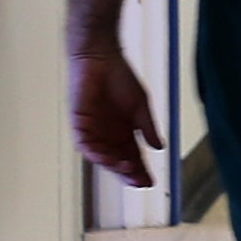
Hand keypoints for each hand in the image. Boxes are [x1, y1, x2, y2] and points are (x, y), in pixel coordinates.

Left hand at [70, 45, 163, 184]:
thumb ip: (148, 127)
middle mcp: (108, 135)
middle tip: (140, 182)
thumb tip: (160, 147)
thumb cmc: (120, 77)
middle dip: (128, 174)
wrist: (100, 57)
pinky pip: (85, 145)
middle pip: (118, 161)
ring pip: (102, 157)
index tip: (151, 182)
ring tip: (128, 170)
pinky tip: (108, 159)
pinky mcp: (79, 124)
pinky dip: (96, 154)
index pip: (133, 158)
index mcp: (123, 132)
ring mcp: (93, 131)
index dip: (141, 171)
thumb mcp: (140, 106)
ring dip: (114, 166)